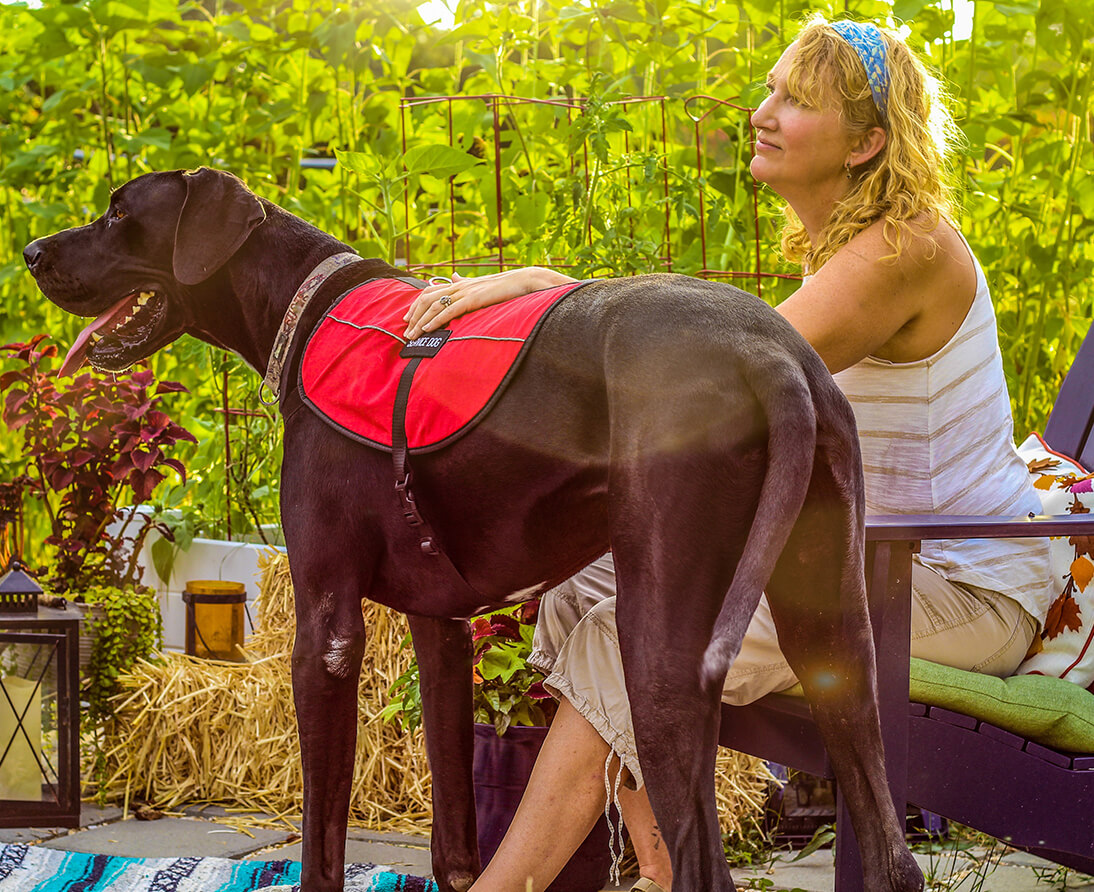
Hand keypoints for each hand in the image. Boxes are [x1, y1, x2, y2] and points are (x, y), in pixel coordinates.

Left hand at [403, 267, 576, 338]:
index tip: (407, 318)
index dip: (416, 305)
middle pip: (427, 299)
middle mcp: (459, 285)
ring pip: (434, 305)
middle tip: (405, 330)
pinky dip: (436, 319)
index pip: (430, 293)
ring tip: (411, 334)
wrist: (524, 280)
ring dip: (420, 320)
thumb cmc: (506, 285)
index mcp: (460, 283)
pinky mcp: (473, 299)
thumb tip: (453, 277)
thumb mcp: (480, 284)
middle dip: (413, 315)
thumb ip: (464, 282)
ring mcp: (465, 291)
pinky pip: (449, 309)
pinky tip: (427, 329)